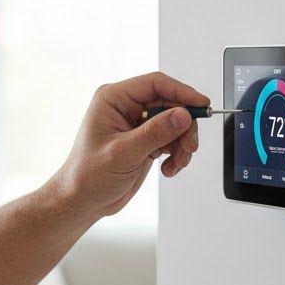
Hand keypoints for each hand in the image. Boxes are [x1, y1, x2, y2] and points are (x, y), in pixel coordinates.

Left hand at [49, 71, 209, 220]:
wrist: (82, 200)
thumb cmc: (87, 175)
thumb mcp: (123, 153)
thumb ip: (155, 133)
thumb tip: (182, 115)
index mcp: (113, 99)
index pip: (155, 84)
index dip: (182, 92)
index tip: (201, 105)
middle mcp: (126, 108)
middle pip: (170, 103)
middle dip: (185, 124)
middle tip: (189, 145)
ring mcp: (137, 125)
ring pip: (175, 122)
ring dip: (182, 142)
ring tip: (178, 162)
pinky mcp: (145, 141)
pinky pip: (172, 139)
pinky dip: (177, 154)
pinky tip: (169, 168)